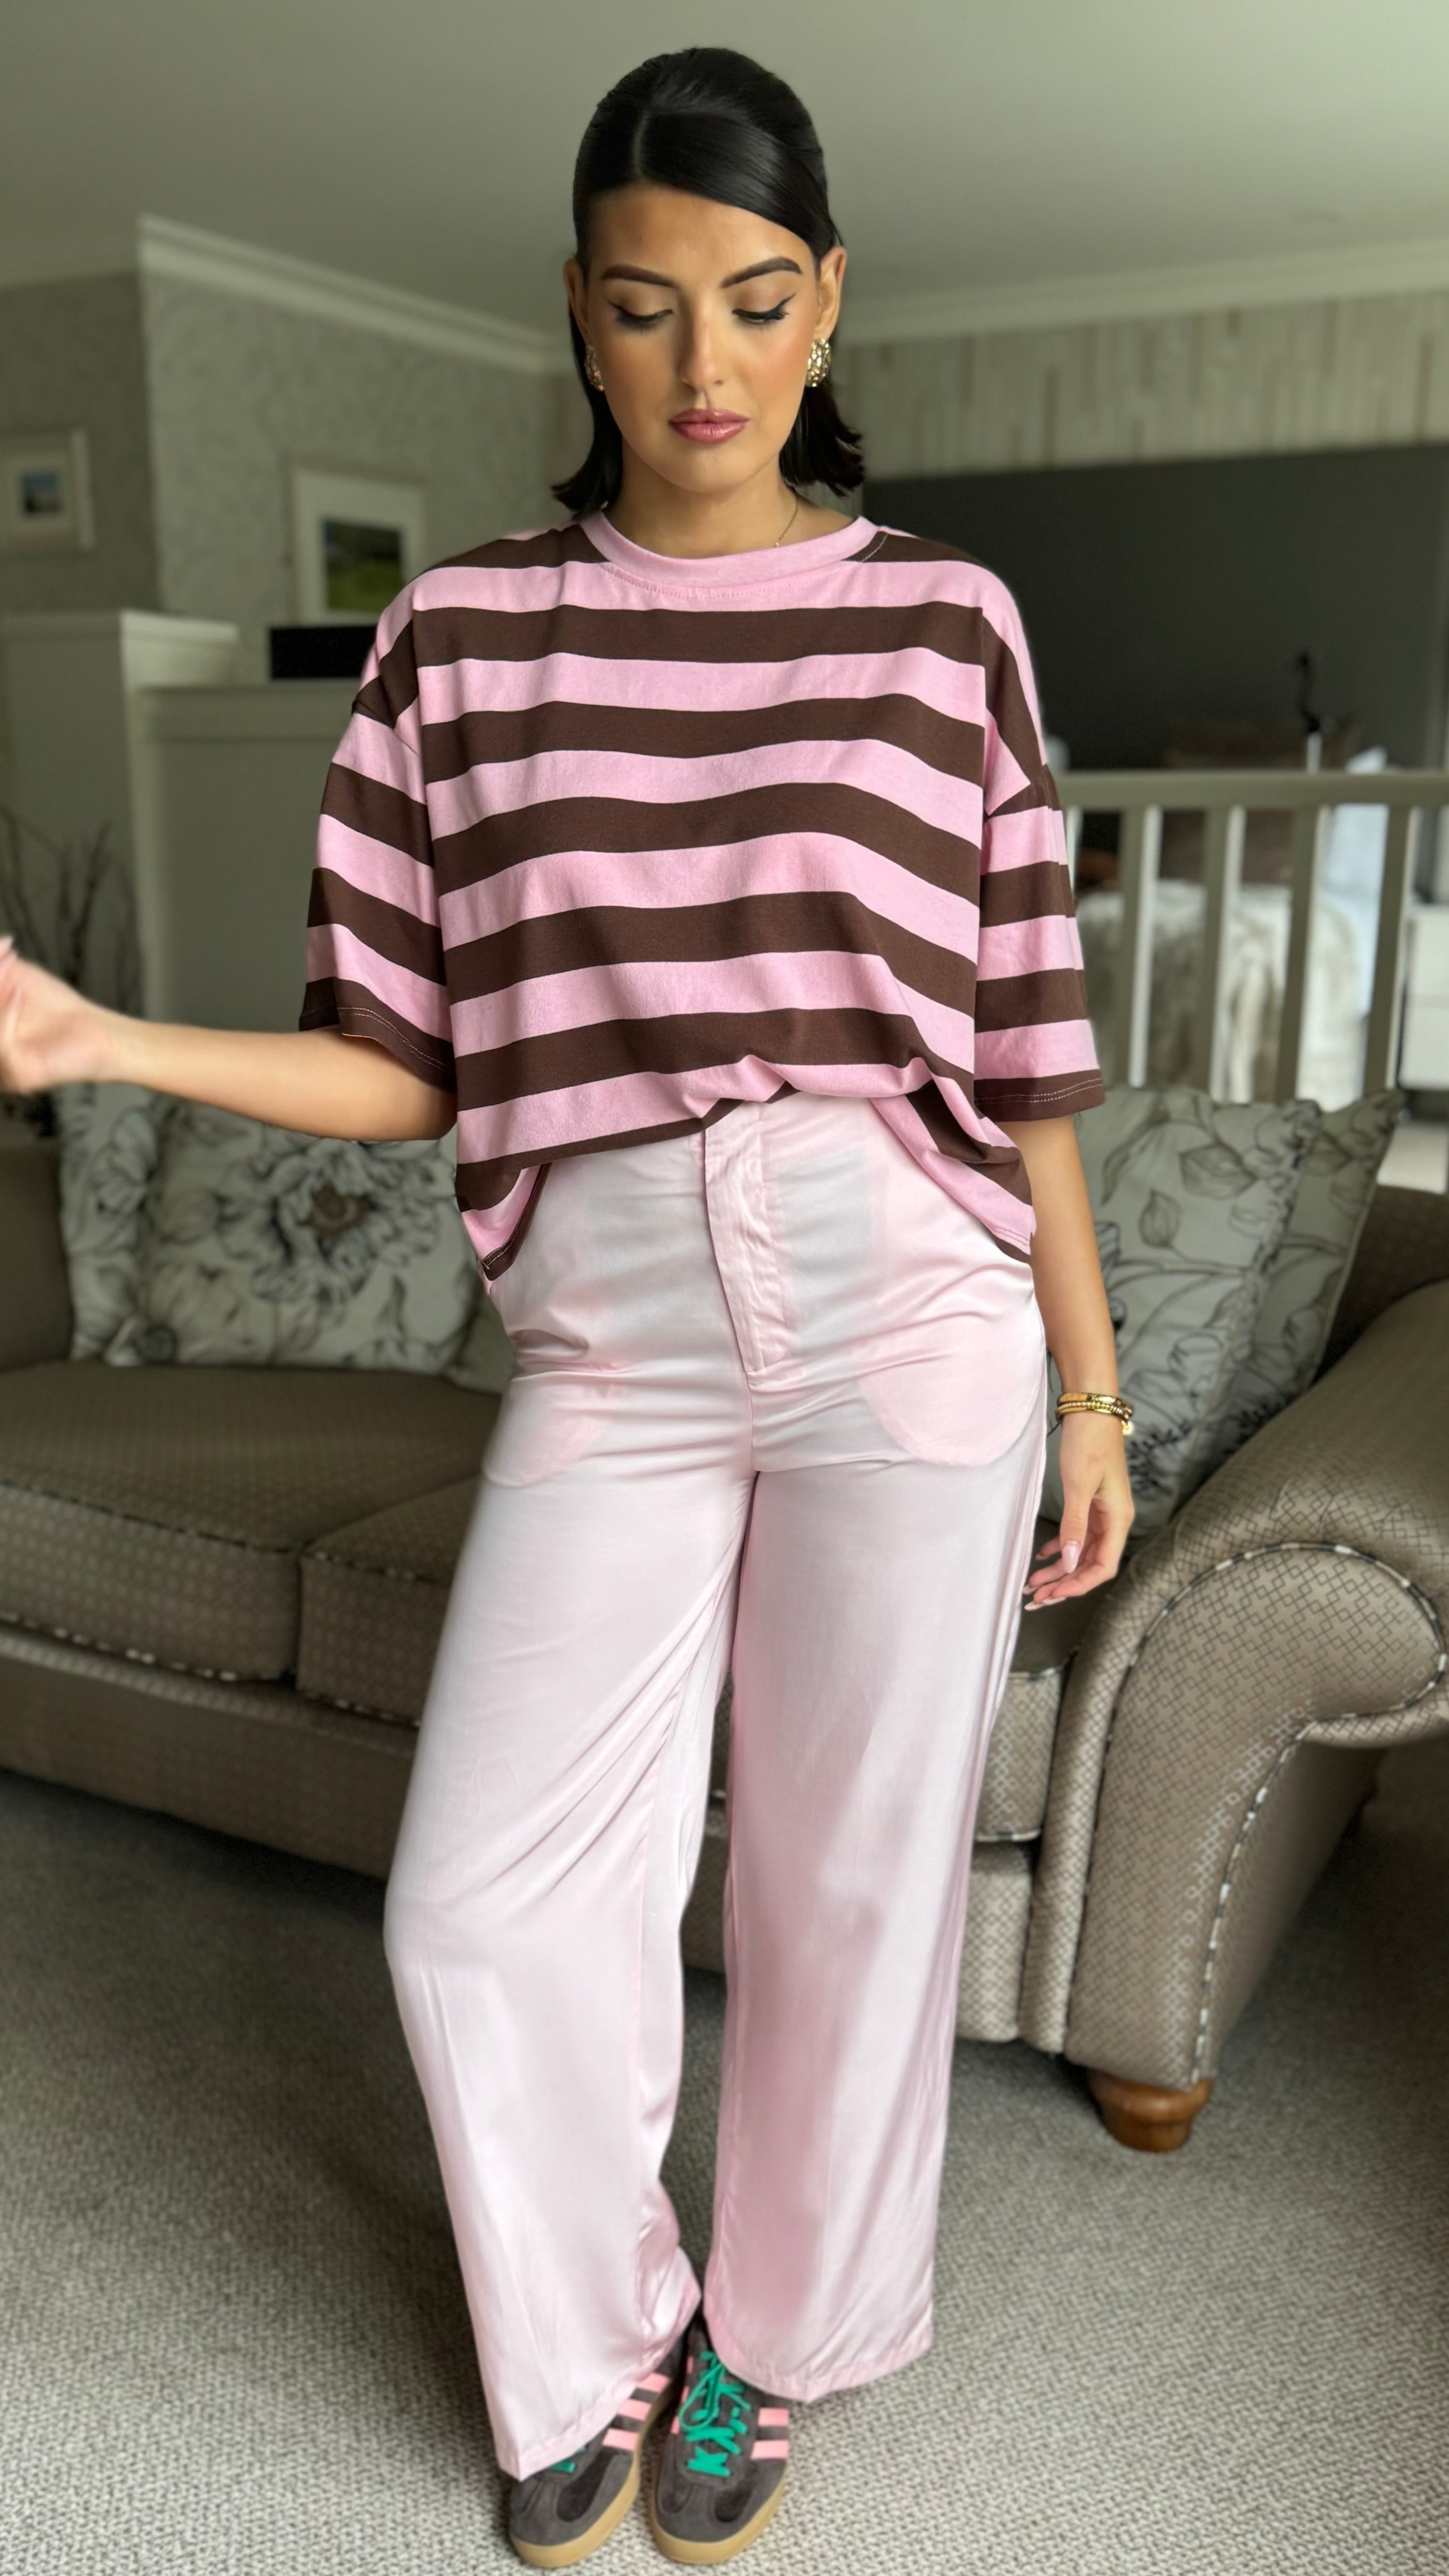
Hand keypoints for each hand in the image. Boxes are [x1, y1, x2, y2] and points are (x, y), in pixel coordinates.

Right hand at [0, 936, 116, 1094]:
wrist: (100, 1031)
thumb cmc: (57, 1008)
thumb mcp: (14, 977)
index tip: (0, 958)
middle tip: (4, 967)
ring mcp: (1, 1071)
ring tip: (12, 980)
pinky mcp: (20, 1077)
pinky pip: (2, 1045)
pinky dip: (7, 1014)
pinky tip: (20, 997)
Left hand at [1024, 1410, 1133, 1608]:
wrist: (1091, 1409)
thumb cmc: (1089, 1442)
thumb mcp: (1079, 1485)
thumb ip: (1075, 1525)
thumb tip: (1070, 1562)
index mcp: (1118, 1519)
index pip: (1102, 1566)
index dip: (1078, 1585)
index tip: (1053, 1595)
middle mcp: (1113, 1520)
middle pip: (1091, 1563)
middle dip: (1065, 1582)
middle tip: (1037, 1597)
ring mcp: (1102, 1512)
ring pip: (1081, 1551)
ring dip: (1060, 1568)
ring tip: (1034, 1582)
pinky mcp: (1091, 1502)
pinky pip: (1078, 1534)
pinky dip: (1061, 1547)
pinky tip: (1044, 1553)